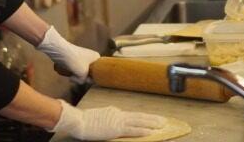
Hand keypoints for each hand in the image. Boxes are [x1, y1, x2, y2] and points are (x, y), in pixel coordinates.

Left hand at [37, 26, 99, 82]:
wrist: (60, 51)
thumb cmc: (74, 61)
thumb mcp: (83, 75)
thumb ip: (84, 80)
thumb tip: (81, 81)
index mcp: (96, 57)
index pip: (97, 73)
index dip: (90, 78)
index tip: (83, 79)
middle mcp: (90, 56)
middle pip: (87, 73)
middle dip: (79, 77)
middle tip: (73, 76)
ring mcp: (81, 57)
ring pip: (79, 72)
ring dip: (73, 75)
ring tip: (68, 73)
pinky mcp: (73, 58)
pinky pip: (73, 68)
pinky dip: (69, 71)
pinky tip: (64, 70)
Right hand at [51, 100, 165, 139]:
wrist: (78, 120)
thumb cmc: (85, 121)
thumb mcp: (100, 117)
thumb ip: (110, 118)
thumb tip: (115, 119)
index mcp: (115, 112)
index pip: (133, 115)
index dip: (144, 117)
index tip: (153, 119)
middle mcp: (119, 114)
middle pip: (140, 116)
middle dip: (153, 119)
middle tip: (165, 120)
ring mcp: (118, 121)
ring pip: (139, 121)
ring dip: (152, 123)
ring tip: (163, 125)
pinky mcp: (116, 129)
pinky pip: (133, 130)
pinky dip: (143, 130)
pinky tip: (151, 132)